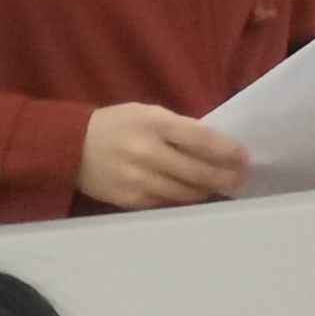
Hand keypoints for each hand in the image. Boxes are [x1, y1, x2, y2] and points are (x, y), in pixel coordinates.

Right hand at [79, 103, 249, 208]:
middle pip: (197, 171)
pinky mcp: (131, 200)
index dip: (226, 150)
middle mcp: (148, 153)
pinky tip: (194, 194)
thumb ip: (178, 127)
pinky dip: (184, 199)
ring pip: (185, 192)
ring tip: (221, 187)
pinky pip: (167, 203)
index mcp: (153, 124)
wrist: (71, 148)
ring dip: (207, 190)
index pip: (200, 139)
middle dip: (225, 177)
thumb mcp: (147, 113)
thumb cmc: (116, 125)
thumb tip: (214, 146)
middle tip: (240, 178)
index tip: (243, 156)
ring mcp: (139, 180)